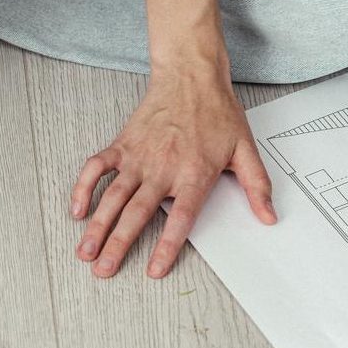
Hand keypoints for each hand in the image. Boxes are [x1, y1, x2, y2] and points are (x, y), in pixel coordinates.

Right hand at [70, 67, 276, 278]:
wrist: (191, 76)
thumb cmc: (218, 113)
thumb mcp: (245, 150)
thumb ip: (258, 186)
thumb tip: (270, 217)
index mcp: (194, 175)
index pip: (180, 219)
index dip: (166, 247)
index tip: (153, 270)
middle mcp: (163, 169)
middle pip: (137, 214)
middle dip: (118, 245)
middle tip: (104, 271)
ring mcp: (139, 157)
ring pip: (113, 197)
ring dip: (97, 227)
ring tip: (86, 252)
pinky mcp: (123, 144)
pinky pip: (97, 168)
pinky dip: (84, 188)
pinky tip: (77, 210)